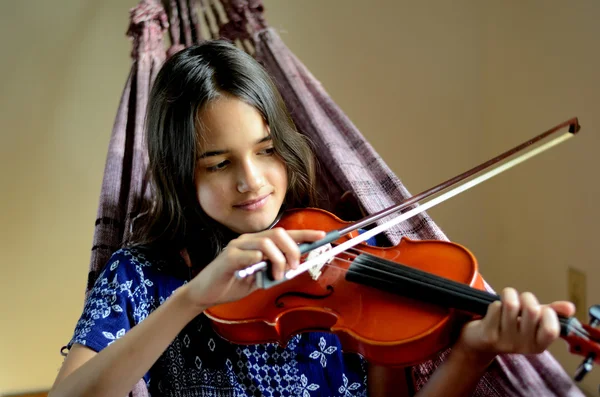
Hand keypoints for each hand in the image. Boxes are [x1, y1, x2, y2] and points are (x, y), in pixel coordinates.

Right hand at [183, 227, 325, 309]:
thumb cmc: (233, 284)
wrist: (205, 294)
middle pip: (278, 234)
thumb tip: (296, 266)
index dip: (304, 234)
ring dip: (278, 260)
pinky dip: (258, 261)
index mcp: (258, 243)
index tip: (322, 236)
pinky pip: (248, 254)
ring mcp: (237, 246)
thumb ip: (275, 270)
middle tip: (293, 269)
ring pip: (266, 242)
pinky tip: (257, 270)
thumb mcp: (260, 278)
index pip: (285, 234)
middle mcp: (248, 240)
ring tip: (276, 276)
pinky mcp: (228, 257)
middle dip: (292, 251)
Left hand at [455, 287, 575, 360]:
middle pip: (531, 310)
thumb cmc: (509, 327)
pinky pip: (495, 307)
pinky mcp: (488, 334)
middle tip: (520, 301)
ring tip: (506, 299)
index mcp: (539, 345)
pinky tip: (492, 312)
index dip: (547, 313)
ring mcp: (505, 341)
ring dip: (508, 295)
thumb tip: (570, 307)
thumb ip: (552, 313)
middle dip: (526, 297)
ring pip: (511, 305)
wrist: (479, 342)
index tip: (540, 310)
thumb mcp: (532, 322)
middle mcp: (524, 346)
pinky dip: (494, 303)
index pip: (551, 329)